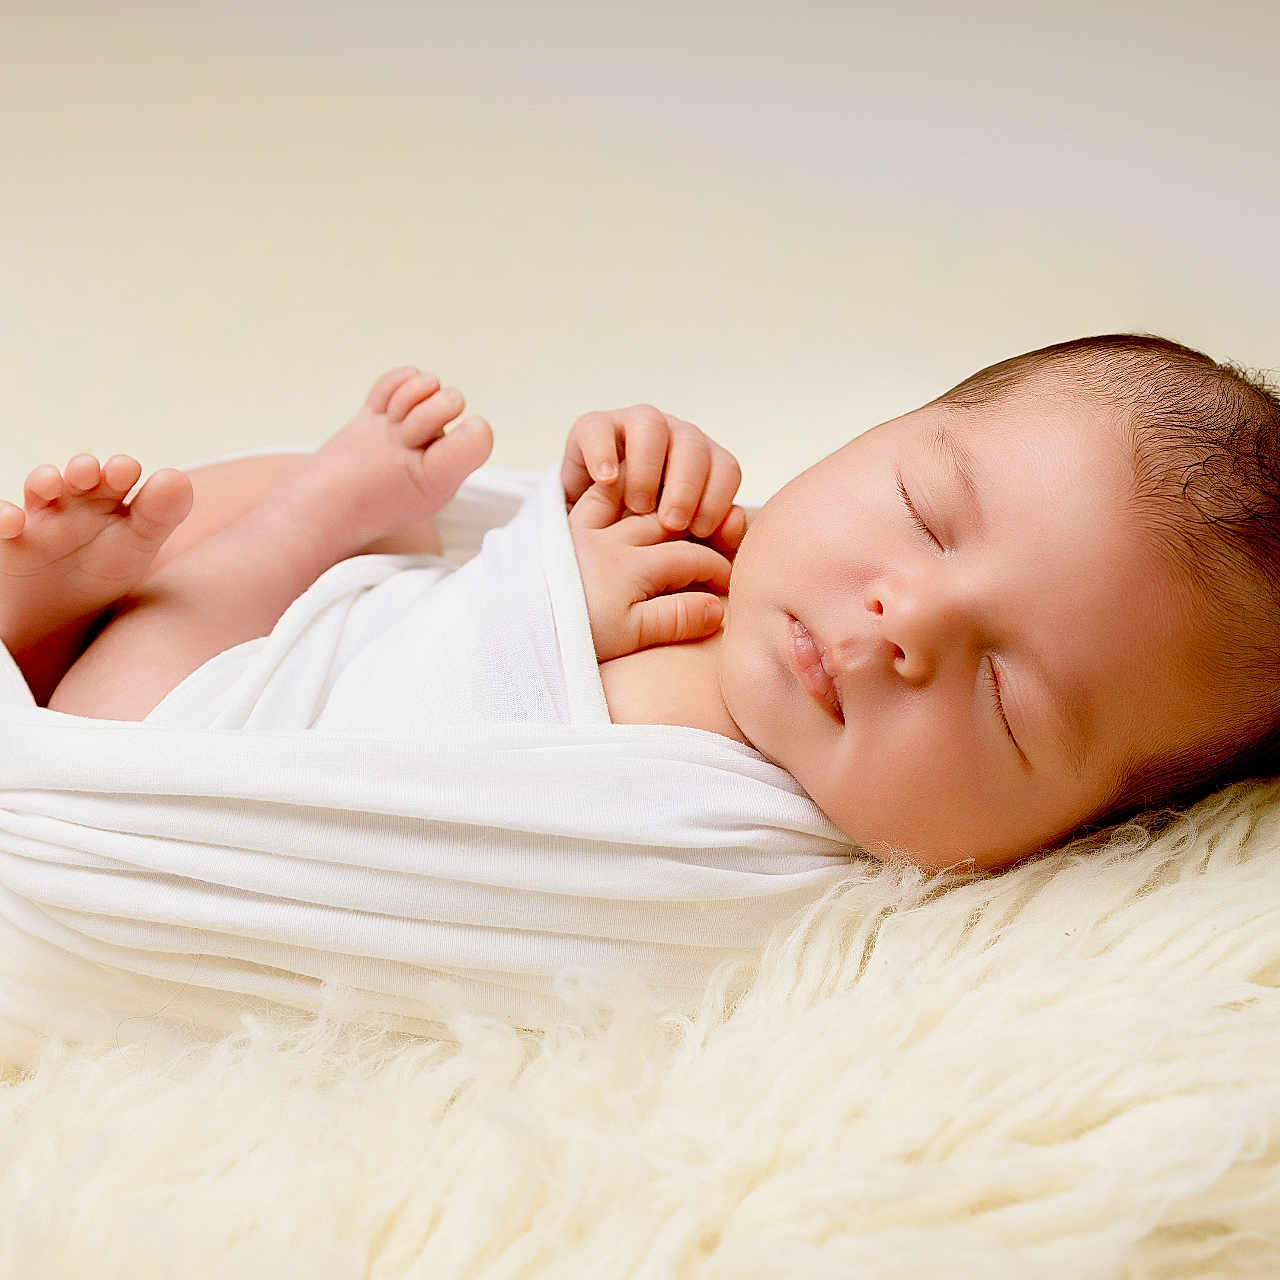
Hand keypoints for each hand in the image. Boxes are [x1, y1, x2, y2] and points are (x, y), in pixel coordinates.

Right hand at [561, 404, 746, 543]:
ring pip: (650, 425)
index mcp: (704, 463)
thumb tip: (736, 520)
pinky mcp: (593, 428)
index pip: (725, 468)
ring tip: (638, 507)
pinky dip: (603, 451)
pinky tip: (606, 481)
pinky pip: (599, 427)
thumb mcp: (682, 550)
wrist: (593, 545)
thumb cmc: (647, 546)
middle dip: (686, 485)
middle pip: (692, 444)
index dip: (717, 498)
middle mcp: (673, 438)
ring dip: (648, 467)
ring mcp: (633, 428)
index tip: (700, 531)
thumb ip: (716, 540)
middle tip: (671, 523)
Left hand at [568, 480, 733, 661]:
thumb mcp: (628, 636)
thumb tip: (718, 607)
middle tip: (713, 548)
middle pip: (666, 526)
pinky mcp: (561, 532)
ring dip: (659, 507)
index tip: (729, 588)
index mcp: (632, 568)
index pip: (690, 559)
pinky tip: (623, 492)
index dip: (716, 570)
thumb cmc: (571, 637)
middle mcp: (612, 541)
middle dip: (695, 534)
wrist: (508, 630)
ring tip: (677, 520)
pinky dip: (612, 491)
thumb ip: (676, 618)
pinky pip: (592, 499)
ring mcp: (586, 532)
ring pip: (633, 504)